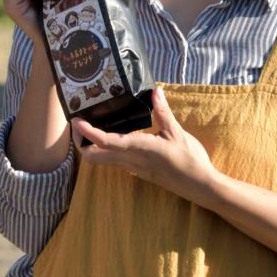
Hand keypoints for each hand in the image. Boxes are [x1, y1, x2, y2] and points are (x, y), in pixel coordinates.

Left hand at [71, 87, 216, 202]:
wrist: (200, 186)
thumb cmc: (189, 160)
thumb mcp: (176, 132)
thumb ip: (162, 112)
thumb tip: (155, 91)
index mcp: (137, 148)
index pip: (104, 141)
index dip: (86, 132)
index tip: (76, 120)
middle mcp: (129, 161)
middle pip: (93, 157)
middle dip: (80, 142)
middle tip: (78, 124)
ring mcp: (132, 168)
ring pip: (101, 161)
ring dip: (90, 146)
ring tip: (90, 127)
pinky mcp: (137, 172)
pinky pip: (113, 161)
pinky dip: (105, 150)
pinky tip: (112, 136)